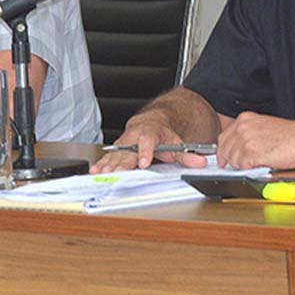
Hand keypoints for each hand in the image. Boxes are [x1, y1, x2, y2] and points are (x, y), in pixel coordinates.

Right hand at [90, 114, 208, 172]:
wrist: (152, 121)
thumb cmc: (162, 133)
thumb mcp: (177, 142)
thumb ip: (187, 155)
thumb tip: (200, 162)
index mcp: (149, 132)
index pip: (147, 141)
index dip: (145, 152)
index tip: (143, 163)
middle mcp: (134, 136)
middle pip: (128, 149)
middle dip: (122, 162)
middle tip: (117, 172)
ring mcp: (124, 142)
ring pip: (116, 153)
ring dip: (109, 164)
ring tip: (103, 173)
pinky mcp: (117, 148)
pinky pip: (108, 156)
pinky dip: (101, 164)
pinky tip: (95, 171)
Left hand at [216, 110, 294, 168]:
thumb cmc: (292, 136)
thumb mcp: (264, 128)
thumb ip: (248, 135)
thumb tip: (239, 149)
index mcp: (245, 119)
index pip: (224, 137)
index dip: (224, 151)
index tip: (223, 159)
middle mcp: (242, 126)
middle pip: (225, 149)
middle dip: (231, 160)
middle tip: (241, 166)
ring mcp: (245, 138)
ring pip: (233, 160)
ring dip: (243, 166)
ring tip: (258, 163)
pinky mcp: (251, 151)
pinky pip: (242, 167)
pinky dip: (250, 170)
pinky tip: (262, 164)